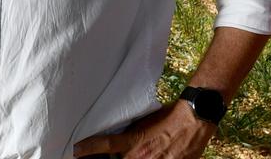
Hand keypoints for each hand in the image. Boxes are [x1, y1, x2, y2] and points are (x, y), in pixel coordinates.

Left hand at [74, 101, 216, 158]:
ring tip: (146, 151)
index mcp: (133, 141)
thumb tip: (119, 136)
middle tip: (104, 155)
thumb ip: (131, 132)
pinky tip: (156, 155)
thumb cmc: (170, 116)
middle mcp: (140, 156)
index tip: (76, 150)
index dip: (88, 148)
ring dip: (131, 158)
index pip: (105, 145)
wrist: (194, 118)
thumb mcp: (145, 121)